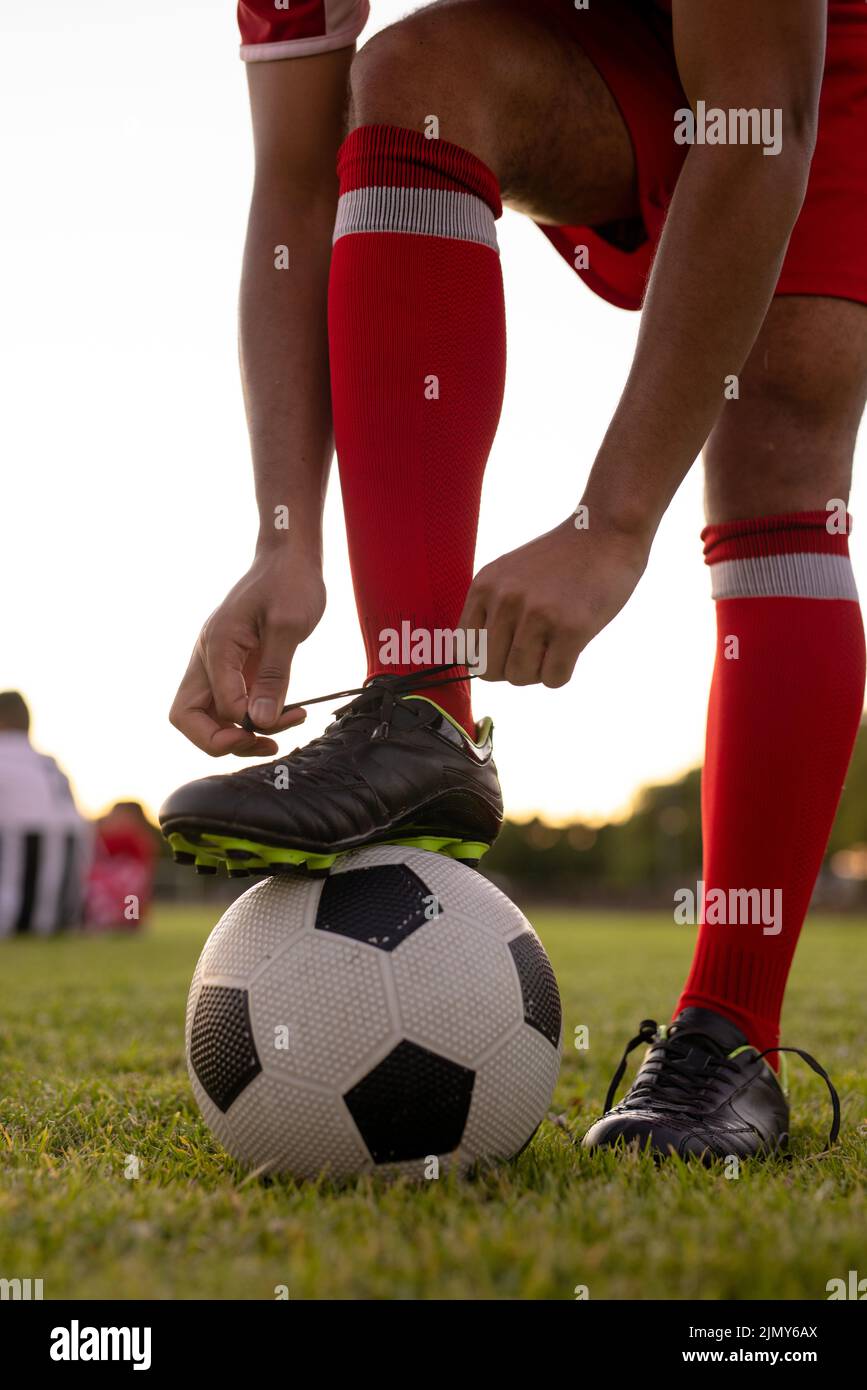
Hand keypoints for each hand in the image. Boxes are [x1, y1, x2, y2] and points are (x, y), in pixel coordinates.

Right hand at [169, 549, 325, 754]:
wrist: (289, 557)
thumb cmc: (289, 582)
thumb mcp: (288, 626)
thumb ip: (275, 676)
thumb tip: (261, 722)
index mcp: (216, 645)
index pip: (212, 707)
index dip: (240, 727)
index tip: (278, 724)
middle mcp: (208, 657)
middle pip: (189, 717)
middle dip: (222, 741)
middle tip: (265, 743)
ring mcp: (217, 663)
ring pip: (206, 715)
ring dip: (237, 734)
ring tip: (279, 733)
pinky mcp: (233, 666)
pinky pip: (229, 703)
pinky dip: (250, 717)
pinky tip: (282, 714)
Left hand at [459, 516, 648, 687]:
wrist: (607, 530)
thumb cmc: (560, 561)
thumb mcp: (509, 574)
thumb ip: (489, 610)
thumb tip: (475, 664)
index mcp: (484, 586)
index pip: (463, 651)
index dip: (485, 659)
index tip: (508, 649)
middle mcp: (505, 599)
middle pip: (488, 671)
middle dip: (512, 670)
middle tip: (535, 651)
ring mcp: (538, 613)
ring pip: (519, 677)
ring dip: (538, 672)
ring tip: (554, 646)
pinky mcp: (572, 627)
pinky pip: (553, 679)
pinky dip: (561, 674)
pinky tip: (571, 649)